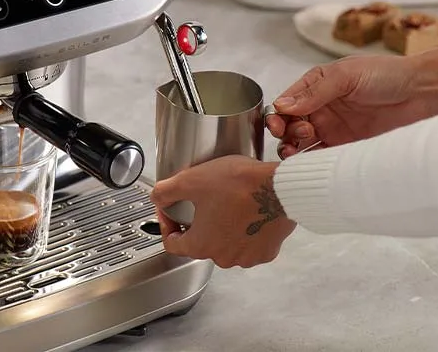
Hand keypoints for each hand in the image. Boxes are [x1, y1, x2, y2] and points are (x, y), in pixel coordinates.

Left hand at [150, 155, 296, 268]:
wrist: (280, 188)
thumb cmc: (240, 186)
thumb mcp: (192, 180)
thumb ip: (166, 190)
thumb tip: (156, 196)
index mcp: (201, 244)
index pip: (172, 244)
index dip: (166, 224)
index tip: (170, 210)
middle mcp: (223, 257)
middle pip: (200, 242)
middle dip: (197, 222)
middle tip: (202, 199)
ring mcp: (246, 257)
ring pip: (225, 243)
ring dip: (222, 226)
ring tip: (226, 202)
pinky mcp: (266, 251)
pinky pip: (248, 243)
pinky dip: (245, 230)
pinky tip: (246, 211)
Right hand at [267, 45, 437, 157]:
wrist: (425, 94)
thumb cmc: (388, 75)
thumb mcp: (346, 74)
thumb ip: (314, 90)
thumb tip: (282, 105)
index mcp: (317, 88)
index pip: (286, 104)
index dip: (277, 115)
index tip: (276, 123)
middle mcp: (322, 110)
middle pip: (290, 126)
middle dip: (286, 133)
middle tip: (301, 132)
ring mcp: (334, 131)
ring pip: (302, 145)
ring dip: (294, 150)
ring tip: (298, 151)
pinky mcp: (348, 149)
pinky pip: (323, 159)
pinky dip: (312, 163)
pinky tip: (310, 164)